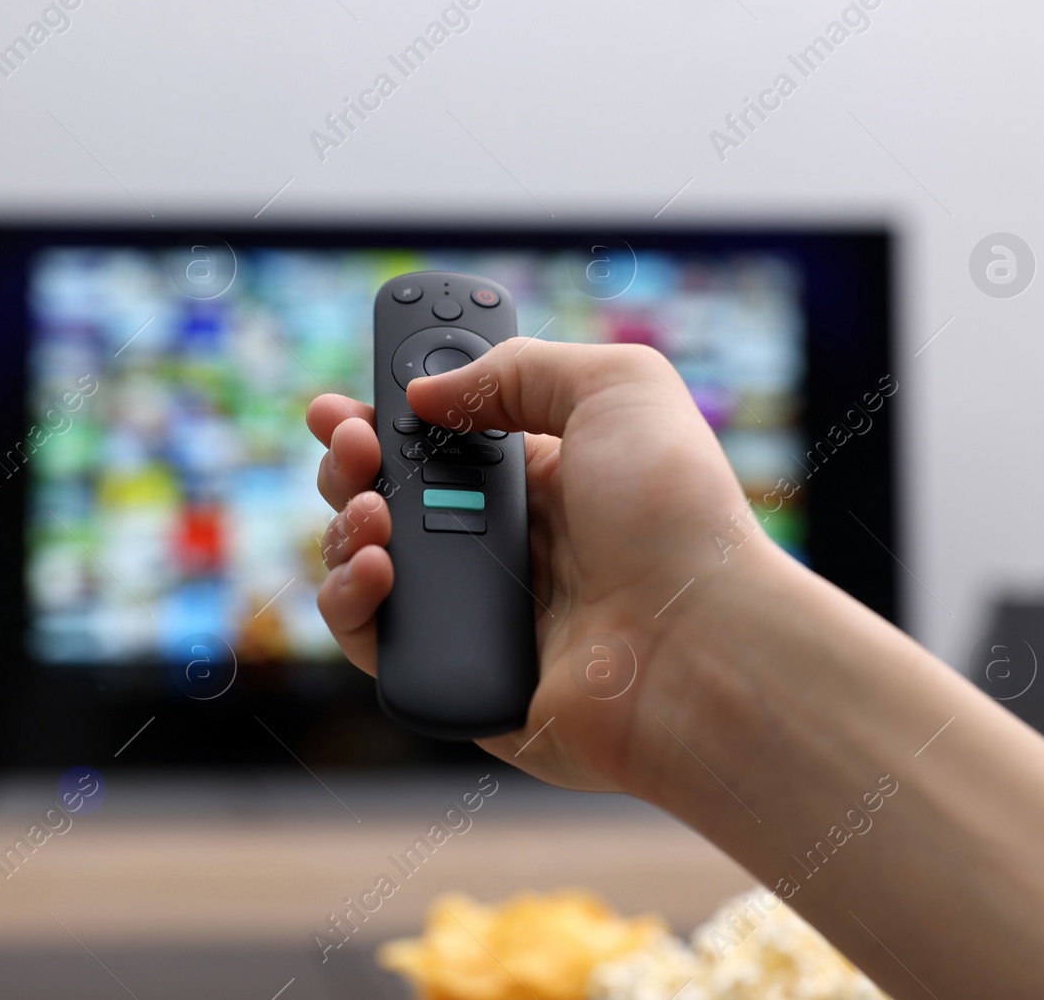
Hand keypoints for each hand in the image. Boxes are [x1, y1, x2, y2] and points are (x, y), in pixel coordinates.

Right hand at [306, 338, 772, 796]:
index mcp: (544, 476)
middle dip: (352, 458)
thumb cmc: (677, 515)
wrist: (699, 645)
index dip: (389, 410)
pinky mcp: (457, 676)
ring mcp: (479, 612)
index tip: (347, 396)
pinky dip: (348, 599)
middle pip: (390, 492)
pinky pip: (372, 639)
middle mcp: (508, 543)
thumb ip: (518, 368)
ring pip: (366, 560)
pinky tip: (377, 568)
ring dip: (344, 522)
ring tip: (371, 511)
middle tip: (352, 442)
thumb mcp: (618, 388)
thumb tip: (425, 391)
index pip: (444, 435)